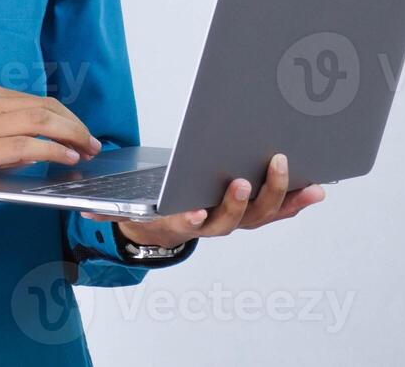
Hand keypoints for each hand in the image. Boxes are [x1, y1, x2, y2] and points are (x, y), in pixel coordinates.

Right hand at [0, 82, 101, 196]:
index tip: (83, 133)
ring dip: (71, 136)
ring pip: (41, 121)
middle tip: (94, 144)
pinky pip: (26, 144)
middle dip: (76, 126)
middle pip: (46, 108)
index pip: (39, 101)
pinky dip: (52, 149)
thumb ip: (4, 132)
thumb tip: (40, 147)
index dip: (68, 117)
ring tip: (87, 151)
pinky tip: (66, 156)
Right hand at [80, 153, 326, 248]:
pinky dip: (298, 201)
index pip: (183, 224)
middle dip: (237, 201)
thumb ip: (110, 209)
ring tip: (299, 181)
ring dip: (280, 198)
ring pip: (260, 215)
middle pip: (230, 220)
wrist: (168, 224)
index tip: (193, 213)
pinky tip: (316, 188)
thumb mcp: (127, 208)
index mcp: (179, 222)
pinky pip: (279, 211)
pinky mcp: (255, 212)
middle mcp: (212, 225)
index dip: (189, 220)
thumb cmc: (152, 206)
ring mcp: (237, 220)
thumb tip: (87, 210)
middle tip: (241, 180)